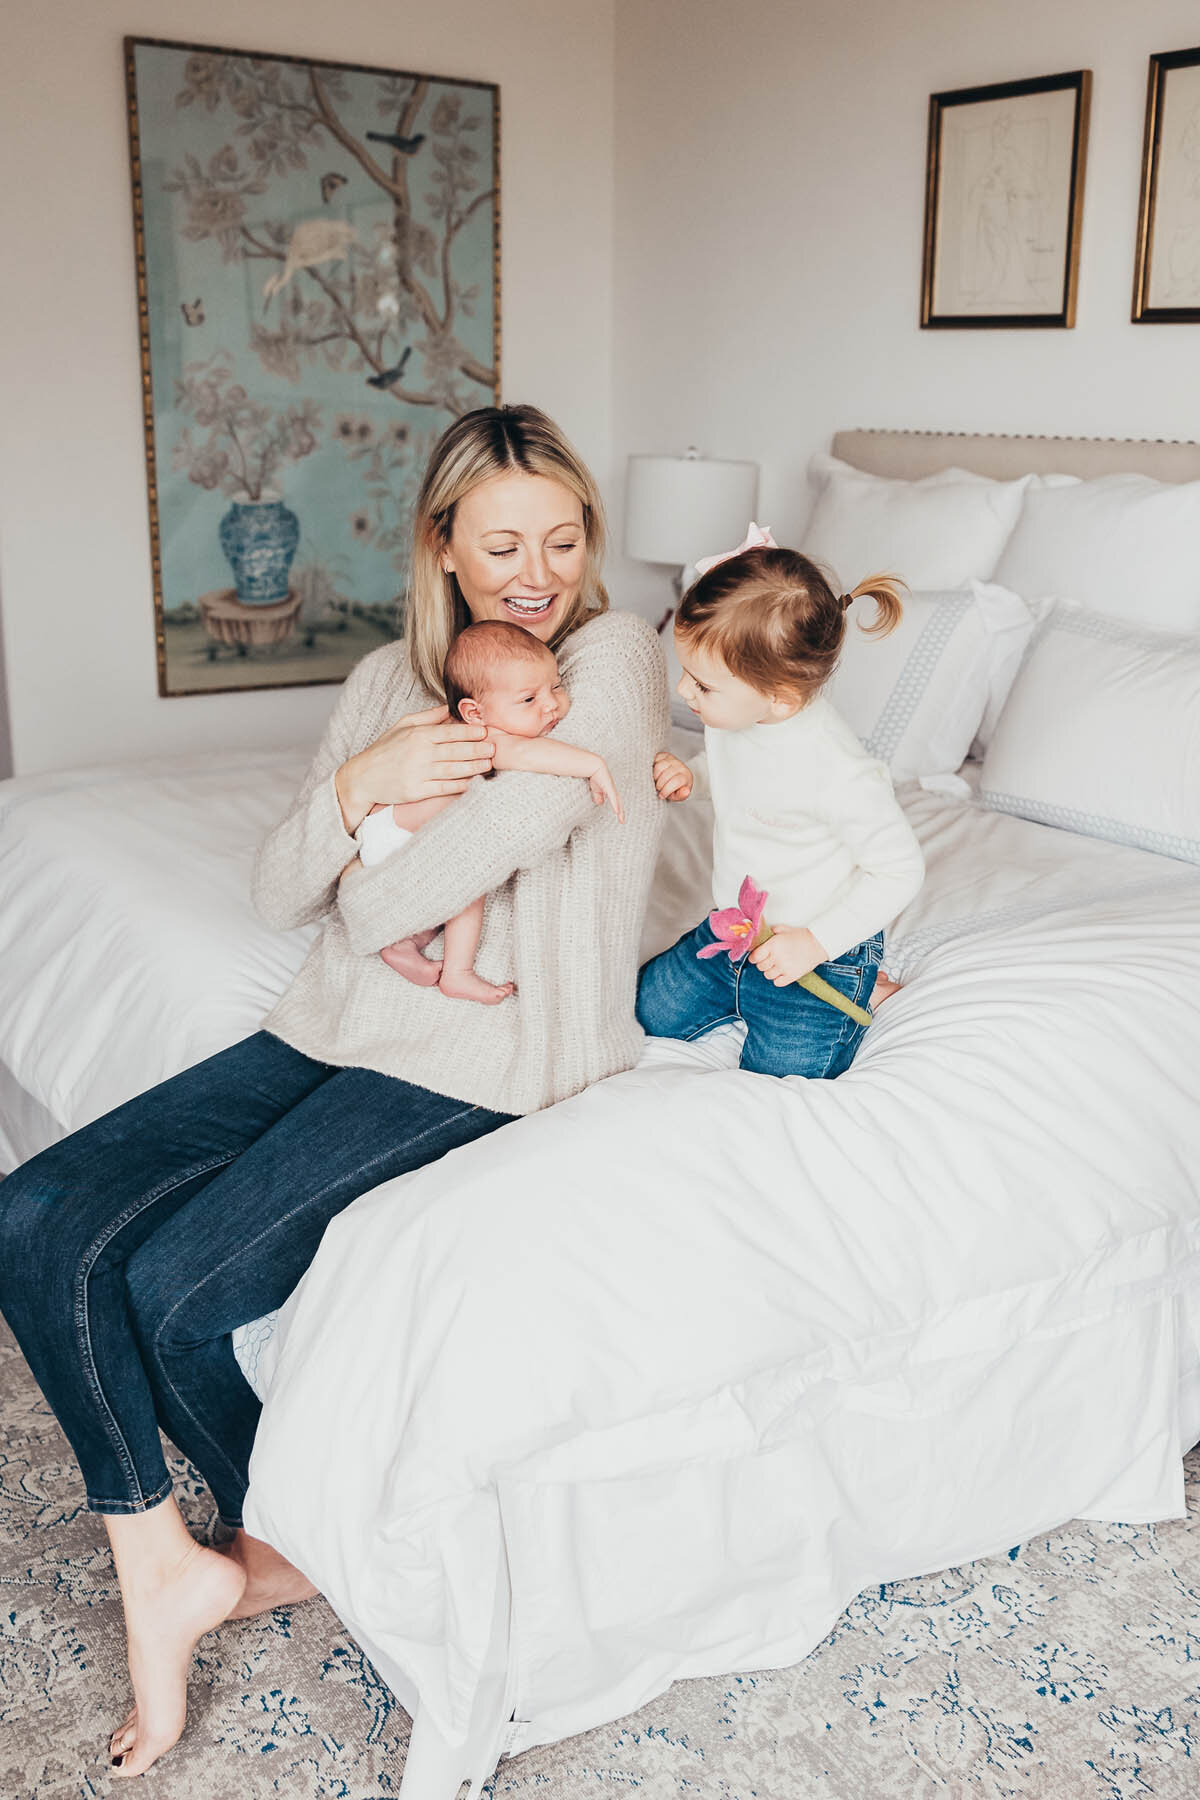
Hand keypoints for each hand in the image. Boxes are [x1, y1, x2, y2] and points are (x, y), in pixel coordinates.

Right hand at [335, 705, 493, 831]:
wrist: (362, 777)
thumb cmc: (384, 750)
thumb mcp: (402, 725)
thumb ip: (427, 717)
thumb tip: (450, 707)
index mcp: (417, 735)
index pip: (450, 732)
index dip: (470, 731)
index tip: (485, 731)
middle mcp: (419, 753)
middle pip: (455, 750)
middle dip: (477, 749)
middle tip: (494, 747)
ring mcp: (418, 773)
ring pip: (453, 769)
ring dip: (474, 767)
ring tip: (489, 764)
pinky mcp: (416, 791)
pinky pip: (443, 788)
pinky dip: (460, 785)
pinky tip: (473, 782)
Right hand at [587, 758, 624, 821]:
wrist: (594, 765)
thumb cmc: (595, 775)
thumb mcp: (596, 788)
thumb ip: (598, 795)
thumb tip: (600, 803)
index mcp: (610, 790)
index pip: (616, 801)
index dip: (618, 809)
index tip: (620, 818)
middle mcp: (612, 789)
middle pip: (619, 802)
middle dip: (621, 812)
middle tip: (622, 821)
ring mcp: (611, 788)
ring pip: (617, 801)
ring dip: (619, 810)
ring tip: (621, 818)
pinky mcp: (609, 786)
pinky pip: (613, 797)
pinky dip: (615, 804)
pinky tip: (617, 811)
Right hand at [653, 750, 692, 801]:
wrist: (674, 778)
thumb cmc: (676, 788)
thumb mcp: (679, 796)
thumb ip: (682, 795)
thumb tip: (686, 791)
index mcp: (686, 776)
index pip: (676, 781)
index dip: (666, 790)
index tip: (661, 795)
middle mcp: (680, 765)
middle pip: (666, 774)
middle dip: (659, 785)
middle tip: (658, 789)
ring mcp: (672, 759)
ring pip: (659, 766)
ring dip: (655, 776)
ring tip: (656, 781)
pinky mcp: (664, 755)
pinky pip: (655, 759)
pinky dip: (653, 767)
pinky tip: (655, 773)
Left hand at [748, 925, 827, 986]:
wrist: (818, 944)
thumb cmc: (801, 936)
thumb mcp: (783, 929)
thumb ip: (770, 932)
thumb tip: (759, 935)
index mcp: (773, 945)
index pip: (754, 957)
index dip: (754, 958)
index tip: (756, 957)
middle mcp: (777, 957)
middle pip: (760, 967)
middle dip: (762, 963)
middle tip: (768, 960)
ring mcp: (784, 968)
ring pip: (767, 975)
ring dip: (770, 971)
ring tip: (777, 966)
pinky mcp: (792, 976)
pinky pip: (777, 983)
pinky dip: (778, 979)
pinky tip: (782, 973)